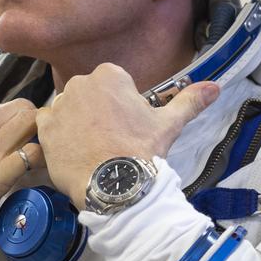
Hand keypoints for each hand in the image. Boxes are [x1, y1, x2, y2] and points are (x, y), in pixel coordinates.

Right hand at [0, 101, 43, 253]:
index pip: (4, 107)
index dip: (16, 123)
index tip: (19, 139)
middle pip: (22, 108)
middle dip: (34, 126)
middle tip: (33, 147)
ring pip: (31, 122)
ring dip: (41, 139)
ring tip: (37, 159)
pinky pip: (33, 154)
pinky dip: (41, 160)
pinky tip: (35, 172)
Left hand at [36, 63, 218, 209]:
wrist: (114, 184)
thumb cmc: (141, 150)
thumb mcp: (169, 124)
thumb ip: (190, 101)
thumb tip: (215, 87)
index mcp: (110, 75)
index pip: (114, 86)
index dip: (122, 108)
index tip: (127, 128)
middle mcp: (80, 83)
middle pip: (90, 96)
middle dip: (98, 114)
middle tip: (112, 141)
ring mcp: (59, 105)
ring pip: (70, 111)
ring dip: (78, 125)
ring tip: (94, 150)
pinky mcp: (44, 128)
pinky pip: (49, 127)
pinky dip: (59, 138)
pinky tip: (75, 153)